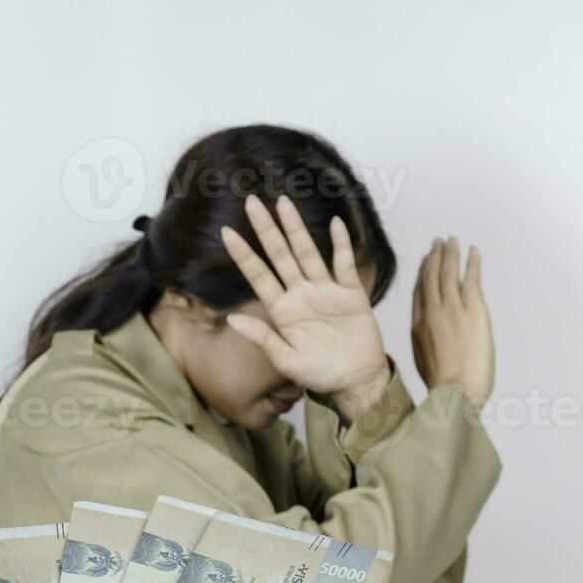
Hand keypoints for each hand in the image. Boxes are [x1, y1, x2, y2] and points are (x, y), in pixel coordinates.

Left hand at [220, 194, 390, 422]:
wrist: (356, 381)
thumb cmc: (319, 375)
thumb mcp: (286, 361)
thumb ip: (262, 338)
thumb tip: (232, 319)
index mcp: (282, 310)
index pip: (258, 276)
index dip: (243, 254)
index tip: (226, 232)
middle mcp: (301, 294)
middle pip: (280, 255)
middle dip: (266, 229)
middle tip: (252, 202)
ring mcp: (326, 291)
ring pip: (307, 253)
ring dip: (296, 229)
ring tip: (284, 203)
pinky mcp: (351, 293)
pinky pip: (344, 264)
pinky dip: (341, 245)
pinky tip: (334, 224)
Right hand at [413, 237, 493, 407]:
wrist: (456, 391)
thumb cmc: (444, 387)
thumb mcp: (424, 363)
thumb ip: (426, 345)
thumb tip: (432, 343)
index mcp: (418, 327)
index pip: (419, 294)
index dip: (422, 275)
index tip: (426, 264)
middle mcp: (431, 313)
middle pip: (430, 278)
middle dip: (433, 258)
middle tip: (437, 243)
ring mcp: (452, 309)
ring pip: (447, 273)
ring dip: (450, 254)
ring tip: (451, 240)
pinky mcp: (473, 310)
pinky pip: (471, 278)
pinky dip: (472, 262)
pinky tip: (473, 251)